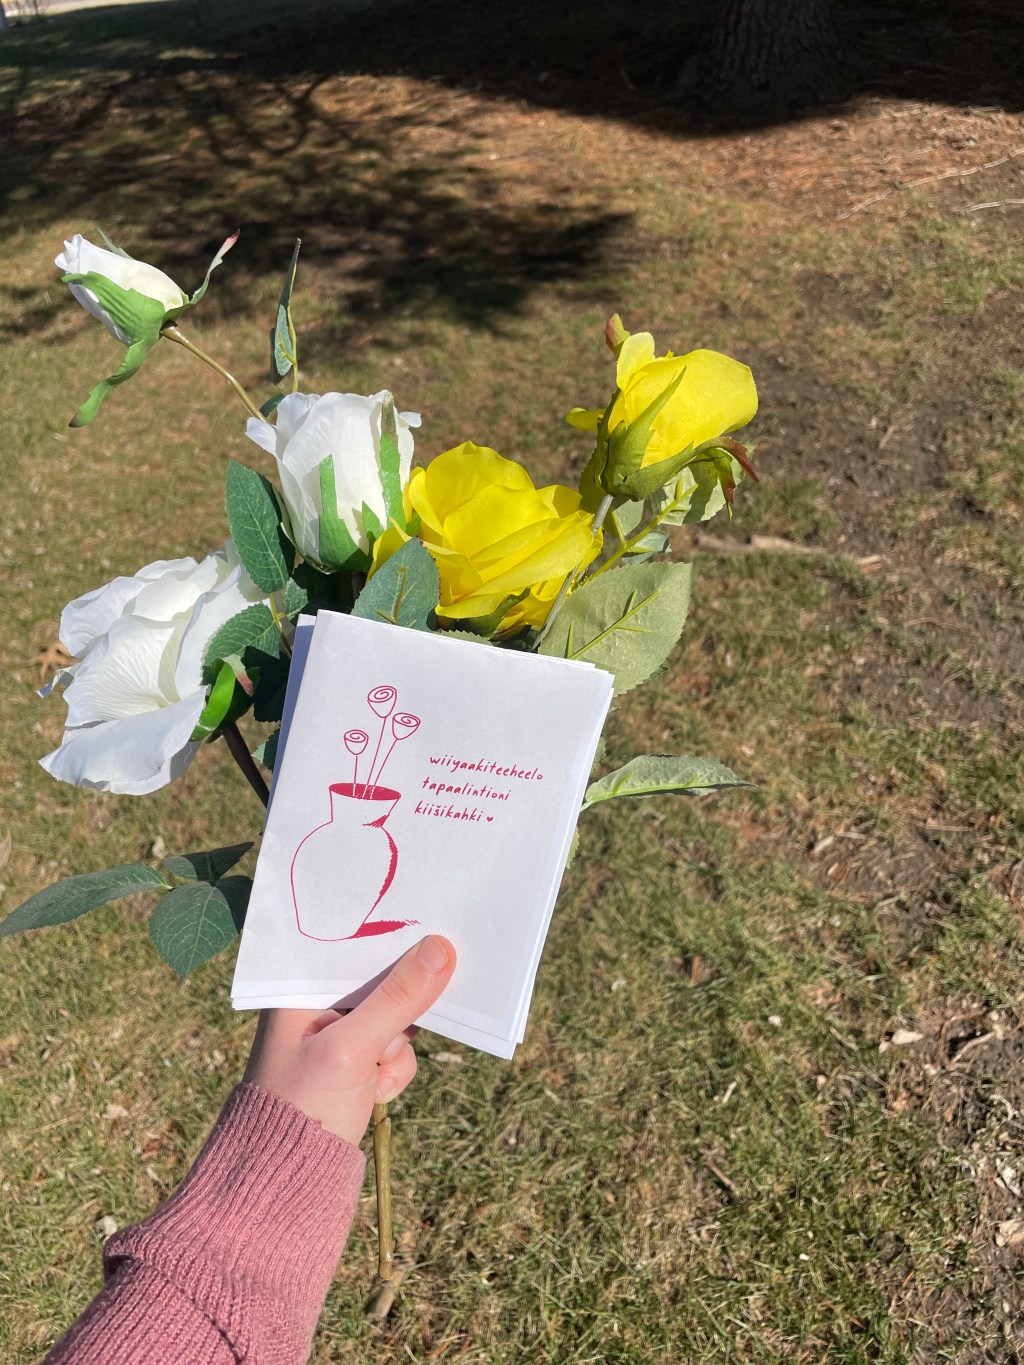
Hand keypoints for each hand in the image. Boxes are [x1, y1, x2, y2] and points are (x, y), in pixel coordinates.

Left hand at [243, 935, 455, 1144]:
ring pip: (394, 1017)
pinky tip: (372, 1094)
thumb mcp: (352, 1048)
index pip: (351, 943)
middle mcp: (314, 1005)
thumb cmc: (303, 1108)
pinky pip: (394, 1050)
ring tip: (371, 1075)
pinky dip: (393, 1070)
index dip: (392, 938)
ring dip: (395, 1048)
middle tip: (399, 1023)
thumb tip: (441, 948)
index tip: (431, 933)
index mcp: (297, 988)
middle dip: (399, 1005)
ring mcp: (335, 1036)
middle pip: (380, 978)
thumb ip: (397, 998)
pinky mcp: (352, 1064)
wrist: (286, 1186)